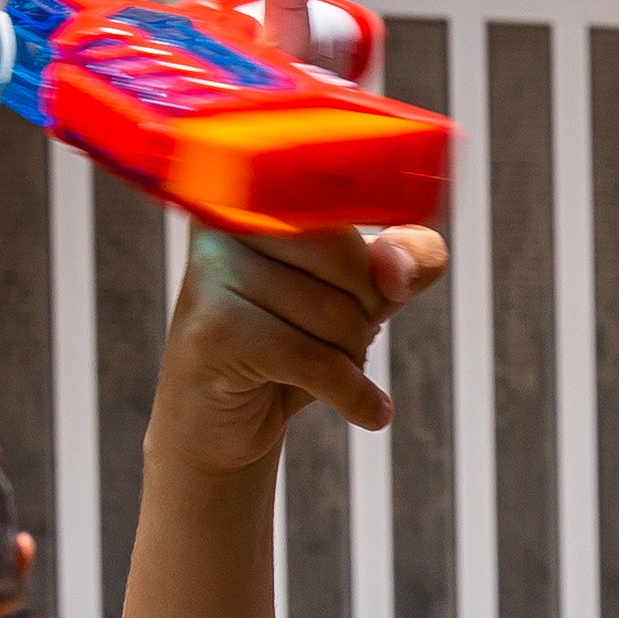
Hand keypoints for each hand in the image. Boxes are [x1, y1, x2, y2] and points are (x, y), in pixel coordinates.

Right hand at [147, 218, 447, 477]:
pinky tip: (368, 413)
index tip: (388, 293)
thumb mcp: (363, 293)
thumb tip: (398, 270)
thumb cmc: (290, 345)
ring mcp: (213, 272)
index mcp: (259, 193)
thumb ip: (405, 259)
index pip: (354, 211)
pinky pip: (315, 359)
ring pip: (336, 314)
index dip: (384, 263)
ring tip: (318, 370)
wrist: (219, 424)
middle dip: (365, 315)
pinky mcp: (213, 330)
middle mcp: (227, 218)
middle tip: (334, 342)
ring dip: (351, 358)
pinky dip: (353, 395)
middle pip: (350, 259)